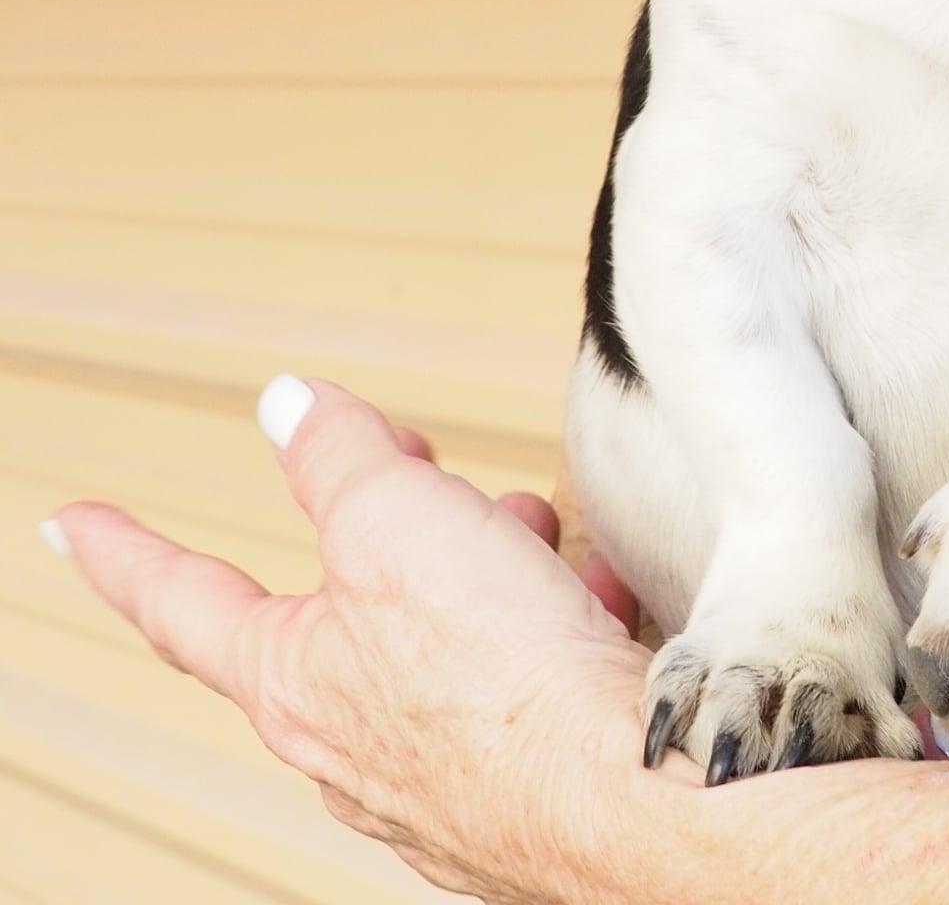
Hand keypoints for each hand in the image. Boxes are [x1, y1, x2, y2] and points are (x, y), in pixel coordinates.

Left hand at [46, 377, 684, 902]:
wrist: (623, 793)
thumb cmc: (500, 677)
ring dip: (484, 571)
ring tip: (535, 546)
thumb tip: (291, 409)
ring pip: (436, 639)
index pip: (180, 600)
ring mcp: (429, 775)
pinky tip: (585, 608)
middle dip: (393, 527)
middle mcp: (344, 742)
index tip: (73, 523)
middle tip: (431, 483)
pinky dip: (546, 628)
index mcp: (291, 678)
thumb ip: (337, 458)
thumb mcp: (398, 519)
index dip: (124, 550)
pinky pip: (512, 685)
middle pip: (342, 604)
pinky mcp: (511, 789)